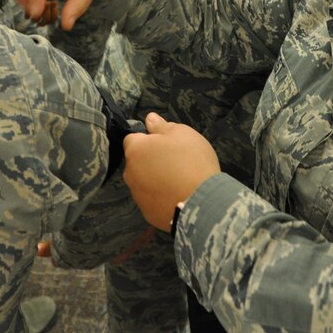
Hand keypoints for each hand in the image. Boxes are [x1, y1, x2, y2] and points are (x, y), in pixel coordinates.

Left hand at [123, 113, 220, 230]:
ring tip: (178, 180)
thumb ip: (162, 126)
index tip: (165, 143)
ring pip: (144, 181)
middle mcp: (130, 173)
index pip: (132, 138)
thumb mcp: (182, 133)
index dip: (148, 139)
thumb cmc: (191, 162)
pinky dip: (161, 197)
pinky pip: (152, 200)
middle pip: (137, 162)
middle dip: (151, 160)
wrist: (202, 203)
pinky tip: (178, 195)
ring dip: (155, 179)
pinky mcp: (148, 213)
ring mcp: (138, 196)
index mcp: (136, 150)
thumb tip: (149, 119)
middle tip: (175, 161)